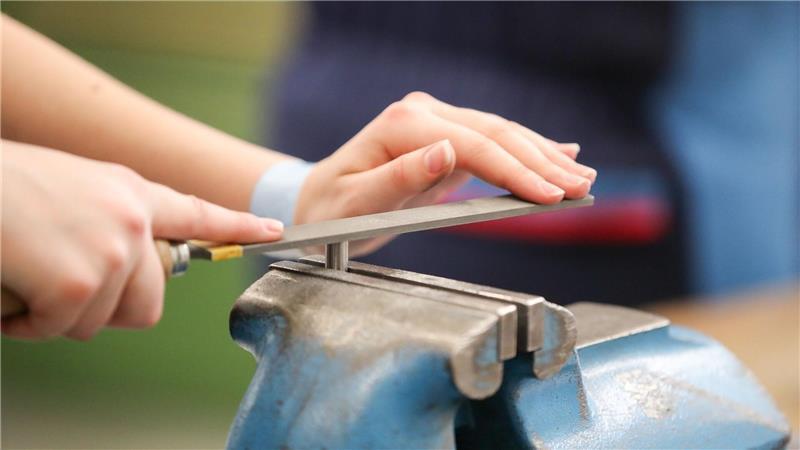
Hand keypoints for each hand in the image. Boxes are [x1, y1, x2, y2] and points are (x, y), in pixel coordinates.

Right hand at [1, 141, 282, 339]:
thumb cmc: (4, 186)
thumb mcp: (73, 188)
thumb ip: (110, 219)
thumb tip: (125, 262)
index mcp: (130, 192)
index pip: (196, 213)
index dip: (237, 225)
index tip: (274, 229)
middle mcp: (132, 219)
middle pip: (148, 304)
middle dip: (104, 309)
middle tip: (61, 289)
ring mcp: (111, 250)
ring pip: (97, 321)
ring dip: (54, 313)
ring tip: (27, 273)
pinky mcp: (80, 282)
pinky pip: (60, 329)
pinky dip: (27, 322)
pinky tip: (11, 288)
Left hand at [295, 91, 595, 254]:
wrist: (320, 204)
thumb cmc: (331, 211)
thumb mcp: (355, 204)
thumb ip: (397, 178)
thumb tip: (445, 151)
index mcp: (402, 126)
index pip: (472, 145)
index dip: (515, 170)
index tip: (549, 195)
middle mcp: (422, 116)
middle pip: (494, 134)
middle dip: (541, 162)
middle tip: (580, 187)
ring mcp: (435, 123)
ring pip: (500, 134)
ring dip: (543, 155)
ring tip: (581, 176)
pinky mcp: (444, 139)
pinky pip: (492, 144)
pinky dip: (527, 150)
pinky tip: (559, 151)